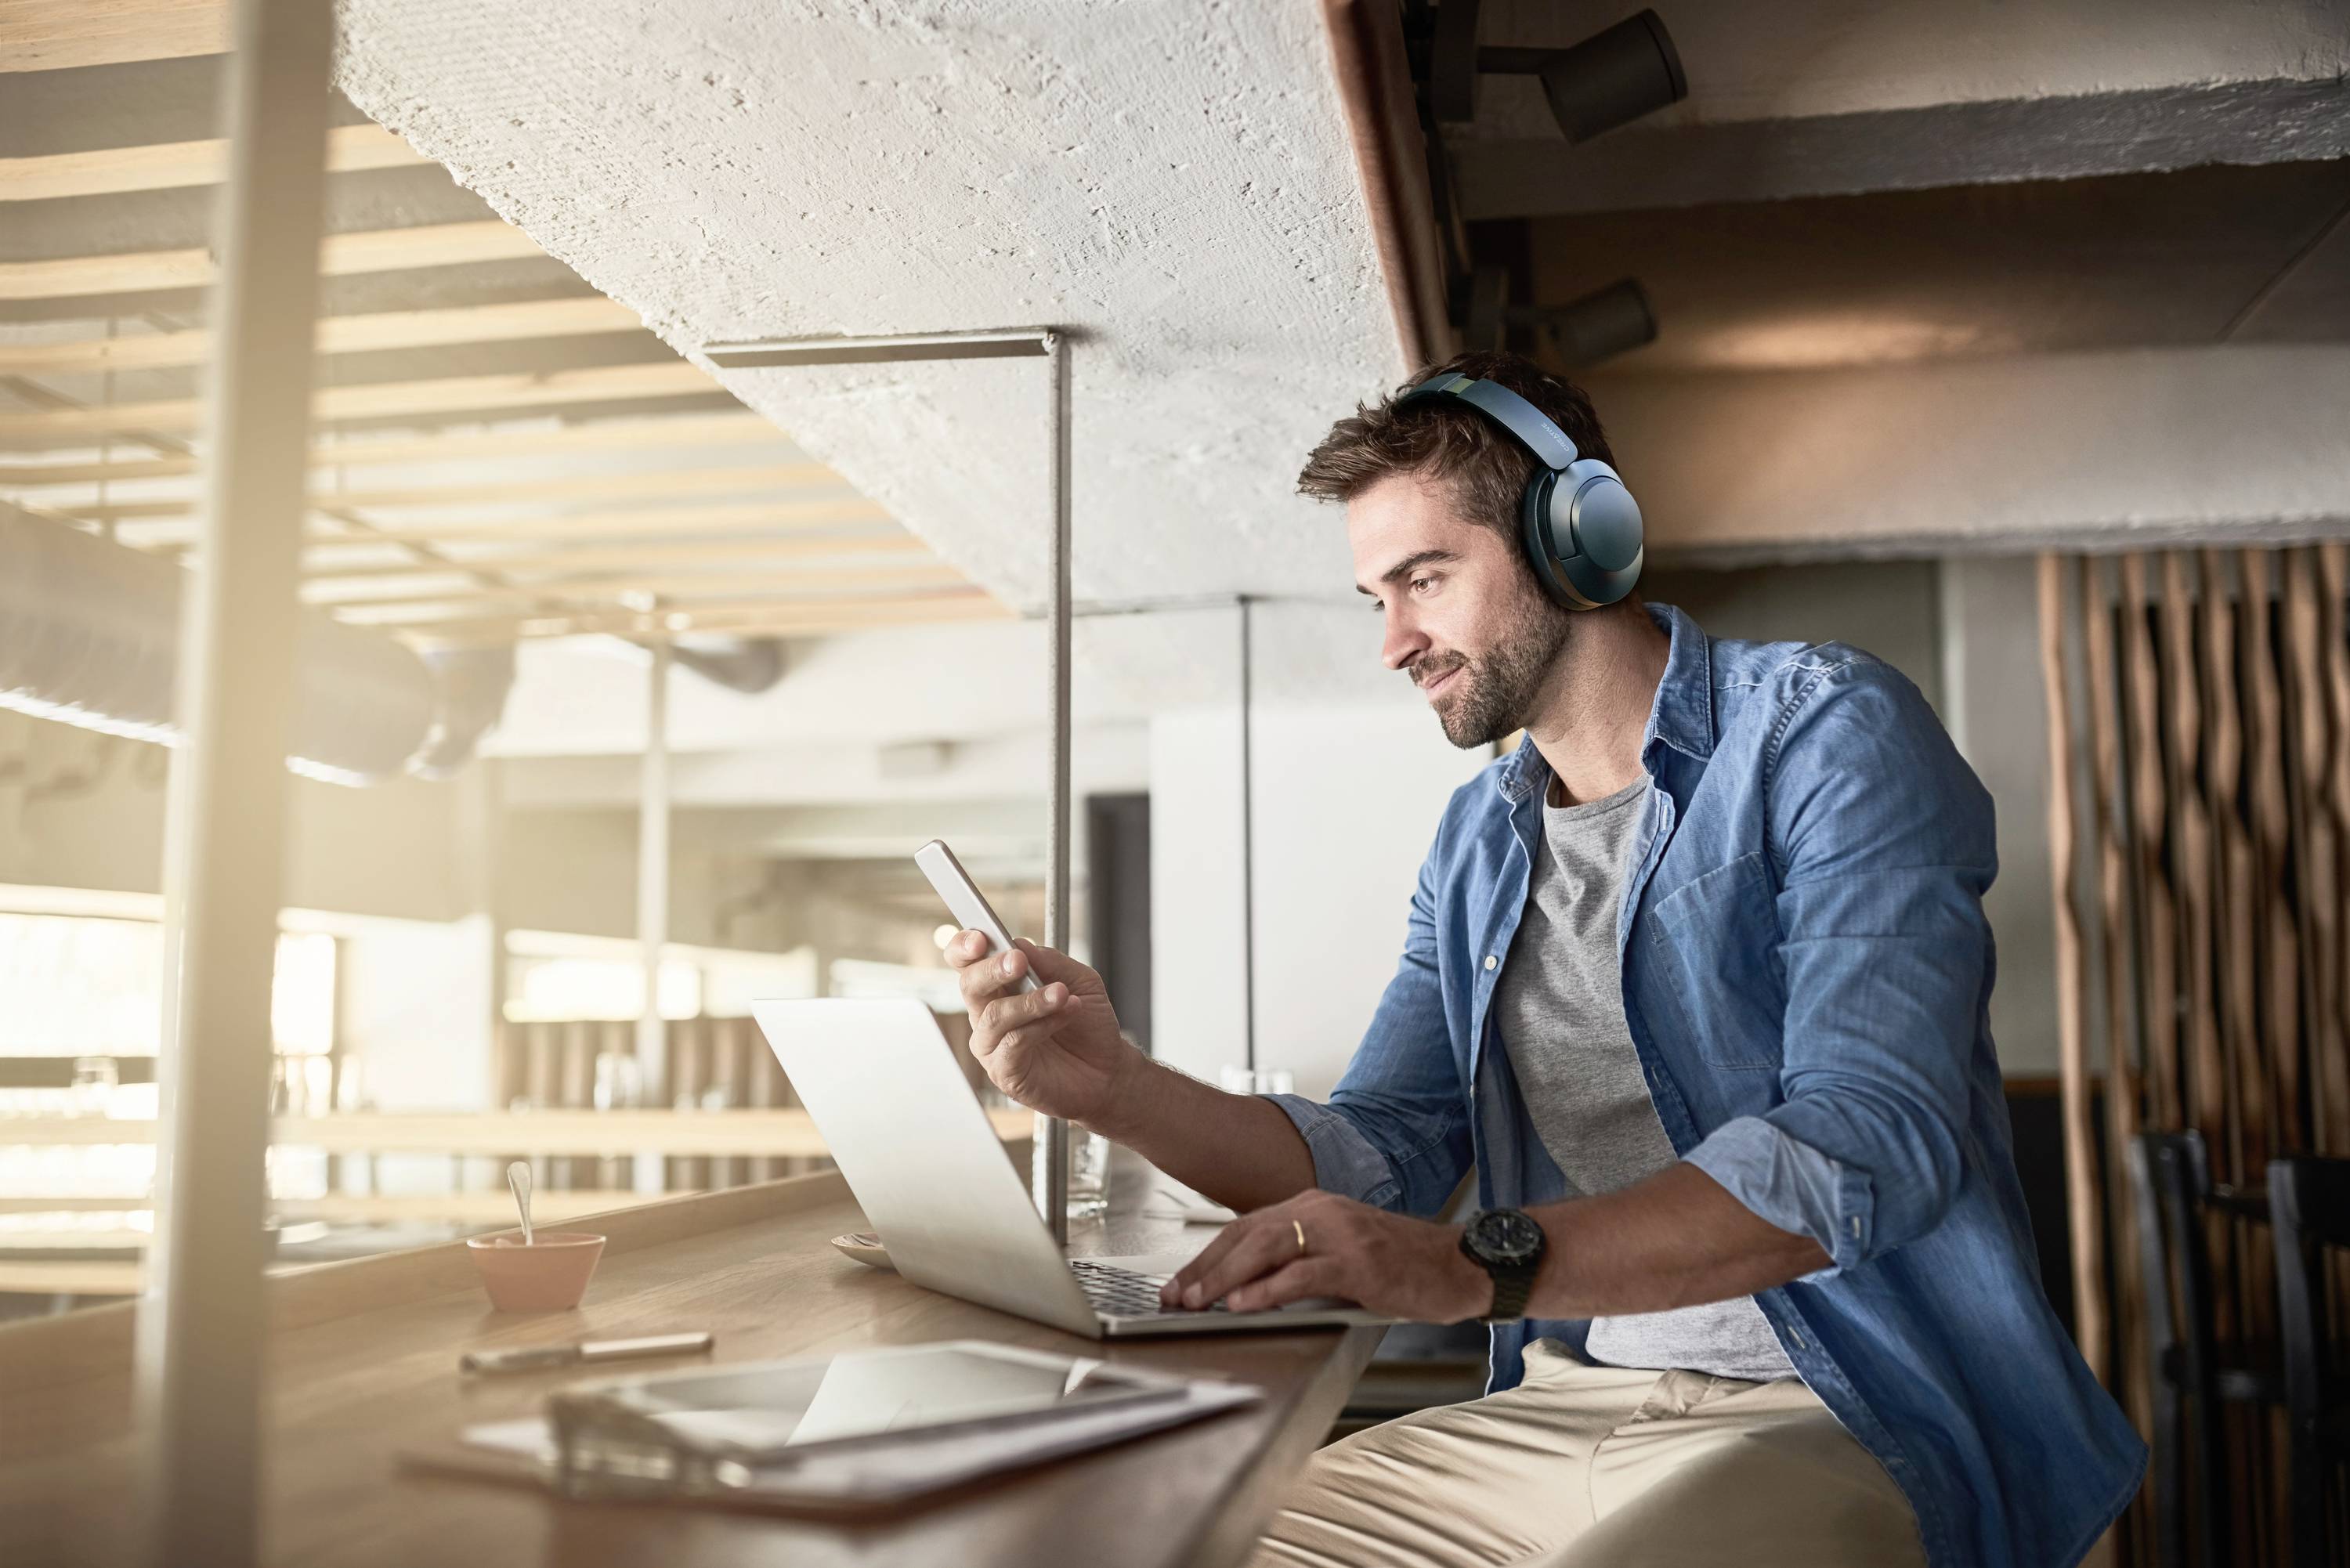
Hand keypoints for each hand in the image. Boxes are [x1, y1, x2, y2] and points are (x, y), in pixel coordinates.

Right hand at [945, 934, 1140, 1129]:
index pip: (966, 961)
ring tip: (1062, 994)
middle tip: (1019, 962)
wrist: (1108, 1069)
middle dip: (993, 968)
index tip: (981, 938)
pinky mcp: (1004, 1071)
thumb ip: (1050, 962)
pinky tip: (1063, 1018)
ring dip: (1030, 1001)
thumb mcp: (1080, 981)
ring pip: (994, 1015)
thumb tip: (1020, 944)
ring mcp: (992, 1044)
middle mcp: (988, 1013)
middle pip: (970, 984)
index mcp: (999, 985)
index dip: (964, 947)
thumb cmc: (1088, 1025)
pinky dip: (1041, 1026)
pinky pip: (1012, 1043)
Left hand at [1160, 1189, 1492, 1322]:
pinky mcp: (1358, 1262)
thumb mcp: (1340, 1252)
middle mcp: (1320, 1210)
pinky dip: (1267, 1290)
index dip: (1207, 1257)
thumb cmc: (1401, 1265)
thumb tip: (1244, 1287)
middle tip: (1175, 1296)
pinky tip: (1243, 1304)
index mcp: (1312, 1205)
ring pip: (1266, 1248)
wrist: (1459, 1266)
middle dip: (1204, 1268)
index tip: (1179, 1283)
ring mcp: (1340, 1234)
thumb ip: (1297, 1259)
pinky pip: (1301, 1274)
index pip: (1244, 1228)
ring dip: (1224, 1277)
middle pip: (1245, 1235)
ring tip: (1197, 1301)